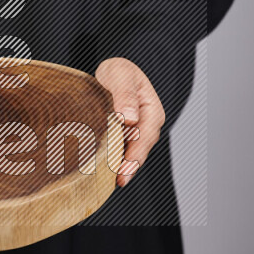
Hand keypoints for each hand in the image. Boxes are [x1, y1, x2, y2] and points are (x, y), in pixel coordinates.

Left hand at [95, 58, 165, 186]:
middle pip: (140, 149)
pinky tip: (101, 170)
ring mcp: (135, 131)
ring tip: (109, 181)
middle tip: (120, 181)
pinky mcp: (122, 135)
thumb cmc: (118, 71)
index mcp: (152, 111)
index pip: (146, 136)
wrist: (110, 71)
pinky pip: (119, 149)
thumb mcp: (121, 75)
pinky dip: (112, 159)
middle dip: (130, 166)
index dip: (136, 154)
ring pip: (129, 152)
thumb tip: (130, 118)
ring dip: (120, 166)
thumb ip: (125, 95)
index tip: (126, 168)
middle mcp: (146, 124)